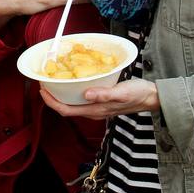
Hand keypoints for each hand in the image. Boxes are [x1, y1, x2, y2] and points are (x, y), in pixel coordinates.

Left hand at [40, 78, 158, 118]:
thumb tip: (86, 94)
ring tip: (54, 80)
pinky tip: (72, 81)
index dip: (51, 102)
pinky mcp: (100, 102)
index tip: (42, 89)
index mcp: (95, 111)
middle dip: (52, 97)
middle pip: (66, 107)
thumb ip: (104, 94)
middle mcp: (93, 111)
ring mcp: (96, 108)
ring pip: (73, 103)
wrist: (151, 97)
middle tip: (44, 82)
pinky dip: (72, 91)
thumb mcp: (121, 92)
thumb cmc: (138, 94)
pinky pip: (80, 99)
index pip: (65, 110)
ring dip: (61, 94)